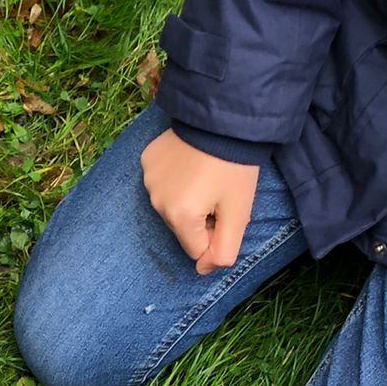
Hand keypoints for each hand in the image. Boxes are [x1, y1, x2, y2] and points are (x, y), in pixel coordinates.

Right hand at [140, 129, 259, 275]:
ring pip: (171, 206)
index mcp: (180, 218)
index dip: (216, 233)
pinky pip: (161, 182)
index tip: (226, 208)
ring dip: (188, 197)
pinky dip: (174, 177)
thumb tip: (203, 270)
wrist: (224, 115)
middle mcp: (157, 202)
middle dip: (201, 217)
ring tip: (204, 172)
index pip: (197, 249)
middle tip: (218, 189)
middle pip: (182, 229)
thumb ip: (224, 251)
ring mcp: (148, 180)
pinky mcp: (146, 160)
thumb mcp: (240, 213)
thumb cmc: (235, 166)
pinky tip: (189, 161)